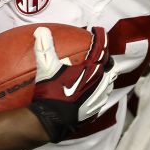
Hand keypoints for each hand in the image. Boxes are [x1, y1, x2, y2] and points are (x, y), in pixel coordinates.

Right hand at [28, 26, 115, 142]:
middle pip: (108, 65)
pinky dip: (101, 91)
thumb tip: (41, 29)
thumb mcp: (46, 67)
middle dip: (105, 58)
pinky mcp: (96, 109)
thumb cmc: (51, 92)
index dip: (100, 37)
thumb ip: (44, 47)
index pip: (100, 48)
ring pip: (109, 82)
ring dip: (105, 75)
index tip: (98, 31)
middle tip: (98, 55)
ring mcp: (99, 96)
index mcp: (90, 68)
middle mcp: (99, 81)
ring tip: (98, 72)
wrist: (53, 120)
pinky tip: (93, 91)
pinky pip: (103, 97)